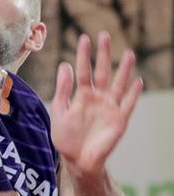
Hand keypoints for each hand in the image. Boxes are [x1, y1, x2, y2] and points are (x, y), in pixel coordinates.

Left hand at [50, 32, 142, 178]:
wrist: (77, 160)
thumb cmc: (66, 137)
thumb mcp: (59, 111)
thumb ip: (62, 89)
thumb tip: (64, 65)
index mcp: (81, 95)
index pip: (83, 70)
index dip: (83, 55)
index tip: (83, 37)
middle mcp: (97, 98)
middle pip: (102, 72)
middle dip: (103, 55)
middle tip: (104, 35)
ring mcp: (110, 108)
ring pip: (118, 84)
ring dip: (123, 70)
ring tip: (128, 53)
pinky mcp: (119, 120)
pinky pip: (128, 104)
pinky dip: (133, 93)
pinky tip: (137, 81)